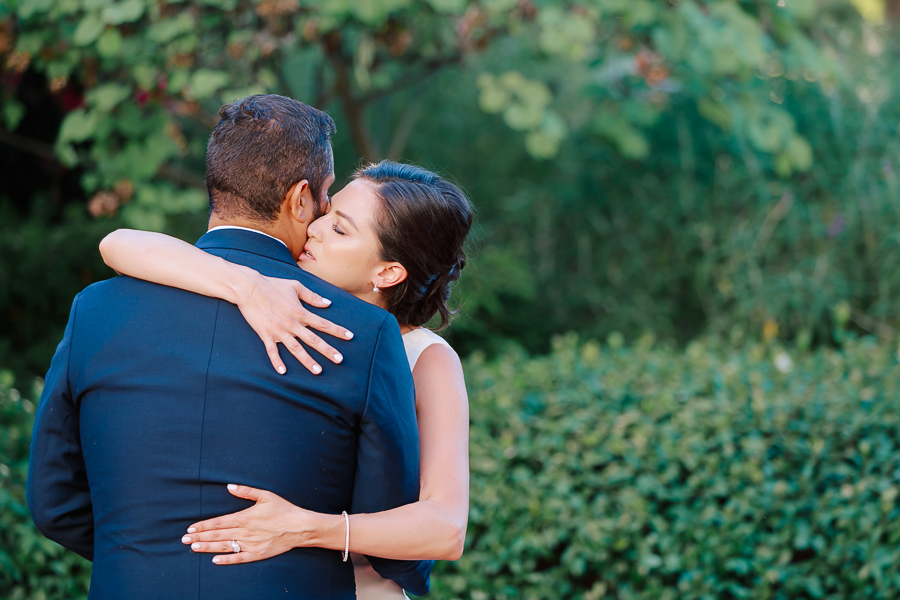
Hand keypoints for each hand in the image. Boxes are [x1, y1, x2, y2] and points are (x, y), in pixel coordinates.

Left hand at [181, 485, 316, 564]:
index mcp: (244, 517)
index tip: (190, 528)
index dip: (203, 525)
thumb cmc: (283, 509)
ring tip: (193, 548)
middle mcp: (245, 532)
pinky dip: (226, 560)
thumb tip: (229, 486)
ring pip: (224, 546)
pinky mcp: (257, 554)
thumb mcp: (266, 495)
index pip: (218, 522)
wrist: (300, 527)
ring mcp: (250, 544)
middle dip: (200, 537)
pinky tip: (215, 560)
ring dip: (207, 547)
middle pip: (218, 535)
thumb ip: (246, 491)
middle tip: (184, 540)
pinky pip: (239, 558)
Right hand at [237, 274, 353, 374]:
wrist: (248, 288)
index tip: (350, 336)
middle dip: (327, 350)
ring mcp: (278, 330)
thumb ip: (312, 296)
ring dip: (307, 361)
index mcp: (300, 312)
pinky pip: (272, 351)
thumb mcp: (295, 286)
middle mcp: (291, 323)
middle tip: (339, 360)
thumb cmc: (272, 285)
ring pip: (296, 349)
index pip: (323, 323)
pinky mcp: (265, 334)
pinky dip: (277, 362)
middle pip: (313, 340)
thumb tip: (328, 303)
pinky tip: (283, 372)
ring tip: (318, 371)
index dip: (337, 330)